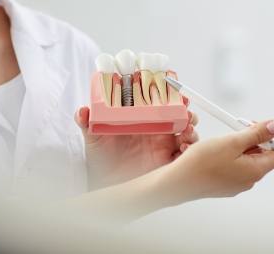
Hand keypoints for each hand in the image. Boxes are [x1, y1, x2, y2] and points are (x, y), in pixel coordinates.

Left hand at [75, 103, 198, 189]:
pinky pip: (184, 154)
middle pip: (180, 115)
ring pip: (186, 132)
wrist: (104, 184)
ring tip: (187, 128)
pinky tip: (183, 148)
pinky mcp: (168, 162)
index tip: (175, 89)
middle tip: (186, 109)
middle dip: (187, 110)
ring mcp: (164, 145)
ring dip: (191, 127)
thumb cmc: (100, 158)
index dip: (171, 94)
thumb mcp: (93, 137)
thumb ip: (87, 122)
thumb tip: (82, 110)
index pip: (162, 102)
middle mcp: (157, 130)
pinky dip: (189, 149)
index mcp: (144, 119)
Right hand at [159, 120, 273, 203]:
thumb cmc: (203, 163)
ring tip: (222, 141)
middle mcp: (249, 180)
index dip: (269, 136)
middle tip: (235, 130)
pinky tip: (215, 151)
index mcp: (256, 170)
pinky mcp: (224, 184)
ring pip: (247, 159)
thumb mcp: (232, 141)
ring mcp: (236, 184)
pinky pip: (234, 166)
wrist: (179, 181)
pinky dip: (229, 155)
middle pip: (262, 155)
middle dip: (252, 139)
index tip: (252, 127)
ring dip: (239, 146)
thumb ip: (256, 133)